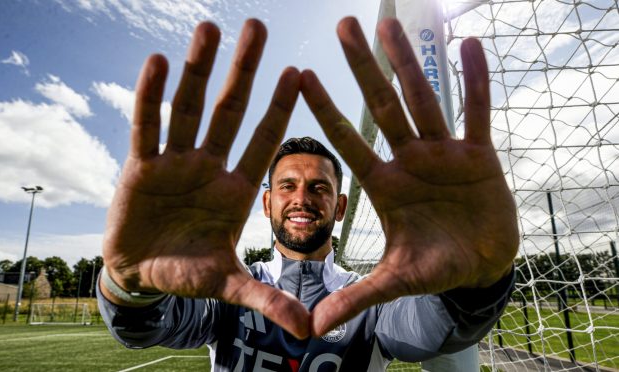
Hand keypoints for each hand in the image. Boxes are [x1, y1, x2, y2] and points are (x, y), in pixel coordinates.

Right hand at [102, 20, 309, 338]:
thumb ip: (266, 298)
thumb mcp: (229, 284)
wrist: (143, 273)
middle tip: (259, 28)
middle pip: (228, 112)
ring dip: (196, 69)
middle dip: (243, 72)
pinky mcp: (140, 166)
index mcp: (236, 189)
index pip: (263, 141)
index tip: (299, 73)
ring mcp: (174, 162)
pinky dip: (149, 98)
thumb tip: (307, 330)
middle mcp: (208, 167)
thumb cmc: (188, 272)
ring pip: (187, 108)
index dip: (281, 109)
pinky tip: (156, 62)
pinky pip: (146, 127)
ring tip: (209, 28)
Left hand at [301, 17, 518, 335]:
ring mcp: (443, 154)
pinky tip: (468, 47)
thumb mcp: (396, 282)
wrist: (480, 265)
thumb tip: (315, 326)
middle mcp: (409, 161)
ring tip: (391, 24)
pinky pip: (476, 112)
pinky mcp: (479, 155)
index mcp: (385, 186)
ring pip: (423, 99)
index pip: (350, 141)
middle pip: (382, 107)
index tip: (302, 76)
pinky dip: (473, 82)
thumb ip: (358, 296)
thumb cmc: (435, 269)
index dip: (327, 110)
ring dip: (409, 63)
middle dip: (363, 69)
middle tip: (343, 27)